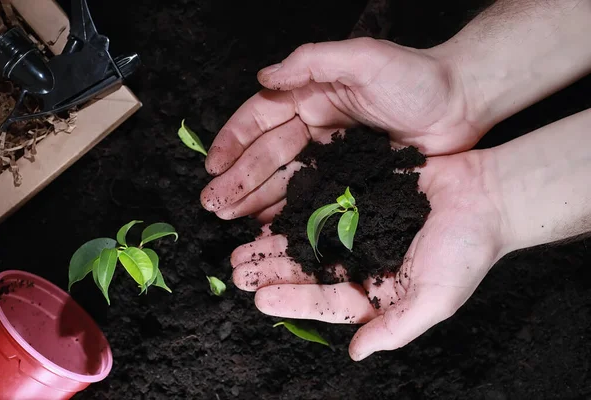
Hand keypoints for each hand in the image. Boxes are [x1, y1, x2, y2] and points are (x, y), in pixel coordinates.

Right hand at [200, 37, 478, 219]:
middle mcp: (316, 125)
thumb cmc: (416, 78)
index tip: (212, 165)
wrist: (461, 105)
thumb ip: (312, 61)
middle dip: (238, 179)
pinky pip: (312, 196)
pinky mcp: (350, 178)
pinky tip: (268, 224)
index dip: (234, 140)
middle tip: (213, 204)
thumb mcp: (364, 58)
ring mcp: (332, 154)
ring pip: (284, 178)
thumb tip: (263, 77)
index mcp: (312, 96)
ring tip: (229, 218)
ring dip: (255, 198)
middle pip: (267, 154)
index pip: (262, 117)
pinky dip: (288, 209)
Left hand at [229, 150, 506, 359]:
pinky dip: (296, 206)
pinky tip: (271, 210)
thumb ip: (395, 327)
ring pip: (309, 236)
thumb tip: (355, 354)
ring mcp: (360, 226)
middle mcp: (364, 259)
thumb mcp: (435, 298)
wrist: (488, 195)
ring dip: (276, 242)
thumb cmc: (468, 250)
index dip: (294, 300)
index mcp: (379, 289)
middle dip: (274, 272)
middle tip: (236, 273)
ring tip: (244, 248)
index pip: (328, 299)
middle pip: (310, 268)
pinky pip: (321, 202)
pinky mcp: (360, 196)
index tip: (260, 299)